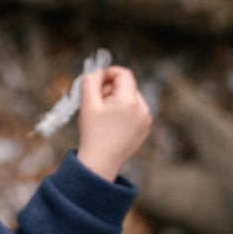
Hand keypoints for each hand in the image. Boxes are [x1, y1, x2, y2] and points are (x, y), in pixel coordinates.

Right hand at [76, 66, 151, 181]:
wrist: (101, 162)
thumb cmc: (93, 134)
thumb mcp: (87, 104)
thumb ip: (90, 81)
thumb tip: (97, 71)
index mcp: (129, 102)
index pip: (123, 74)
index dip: (109, 73)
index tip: (97, 82)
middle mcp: (142, 109)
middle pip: (127, 86)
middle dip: (111, 89)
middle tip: (98, 103)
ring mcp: (146, 120)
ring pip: (131, 97)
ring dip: (117, 100)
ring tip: (105, 116)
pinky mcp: (145, 128)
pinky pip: (135, 110)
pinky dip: (124, 111)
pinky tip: (113, 124)